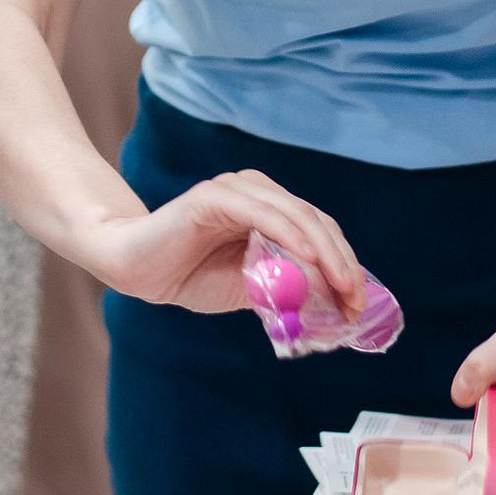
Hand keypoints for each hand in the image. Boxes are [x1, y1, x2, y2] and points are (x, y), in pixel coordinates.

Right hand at [75, 170, 362, 315]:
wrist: (135, 269)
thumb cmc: (190, 275)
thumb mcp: (250, 289)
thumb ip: (286, 289)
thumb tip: (331, 304)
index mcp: (269, 210)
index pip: (320, 231)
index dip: (345, 264)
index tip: (359, 302)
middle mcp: (257, 192)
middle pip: (316, 221)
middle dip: (342, 261)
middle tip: (356, 298)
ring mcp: (237, 190)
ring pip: (296, 215)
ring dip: (325, 252)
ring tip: (342, 286)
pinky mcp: (214, 197)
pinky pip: (262, 214)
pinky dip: (290, 235)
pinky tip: (308, 258)